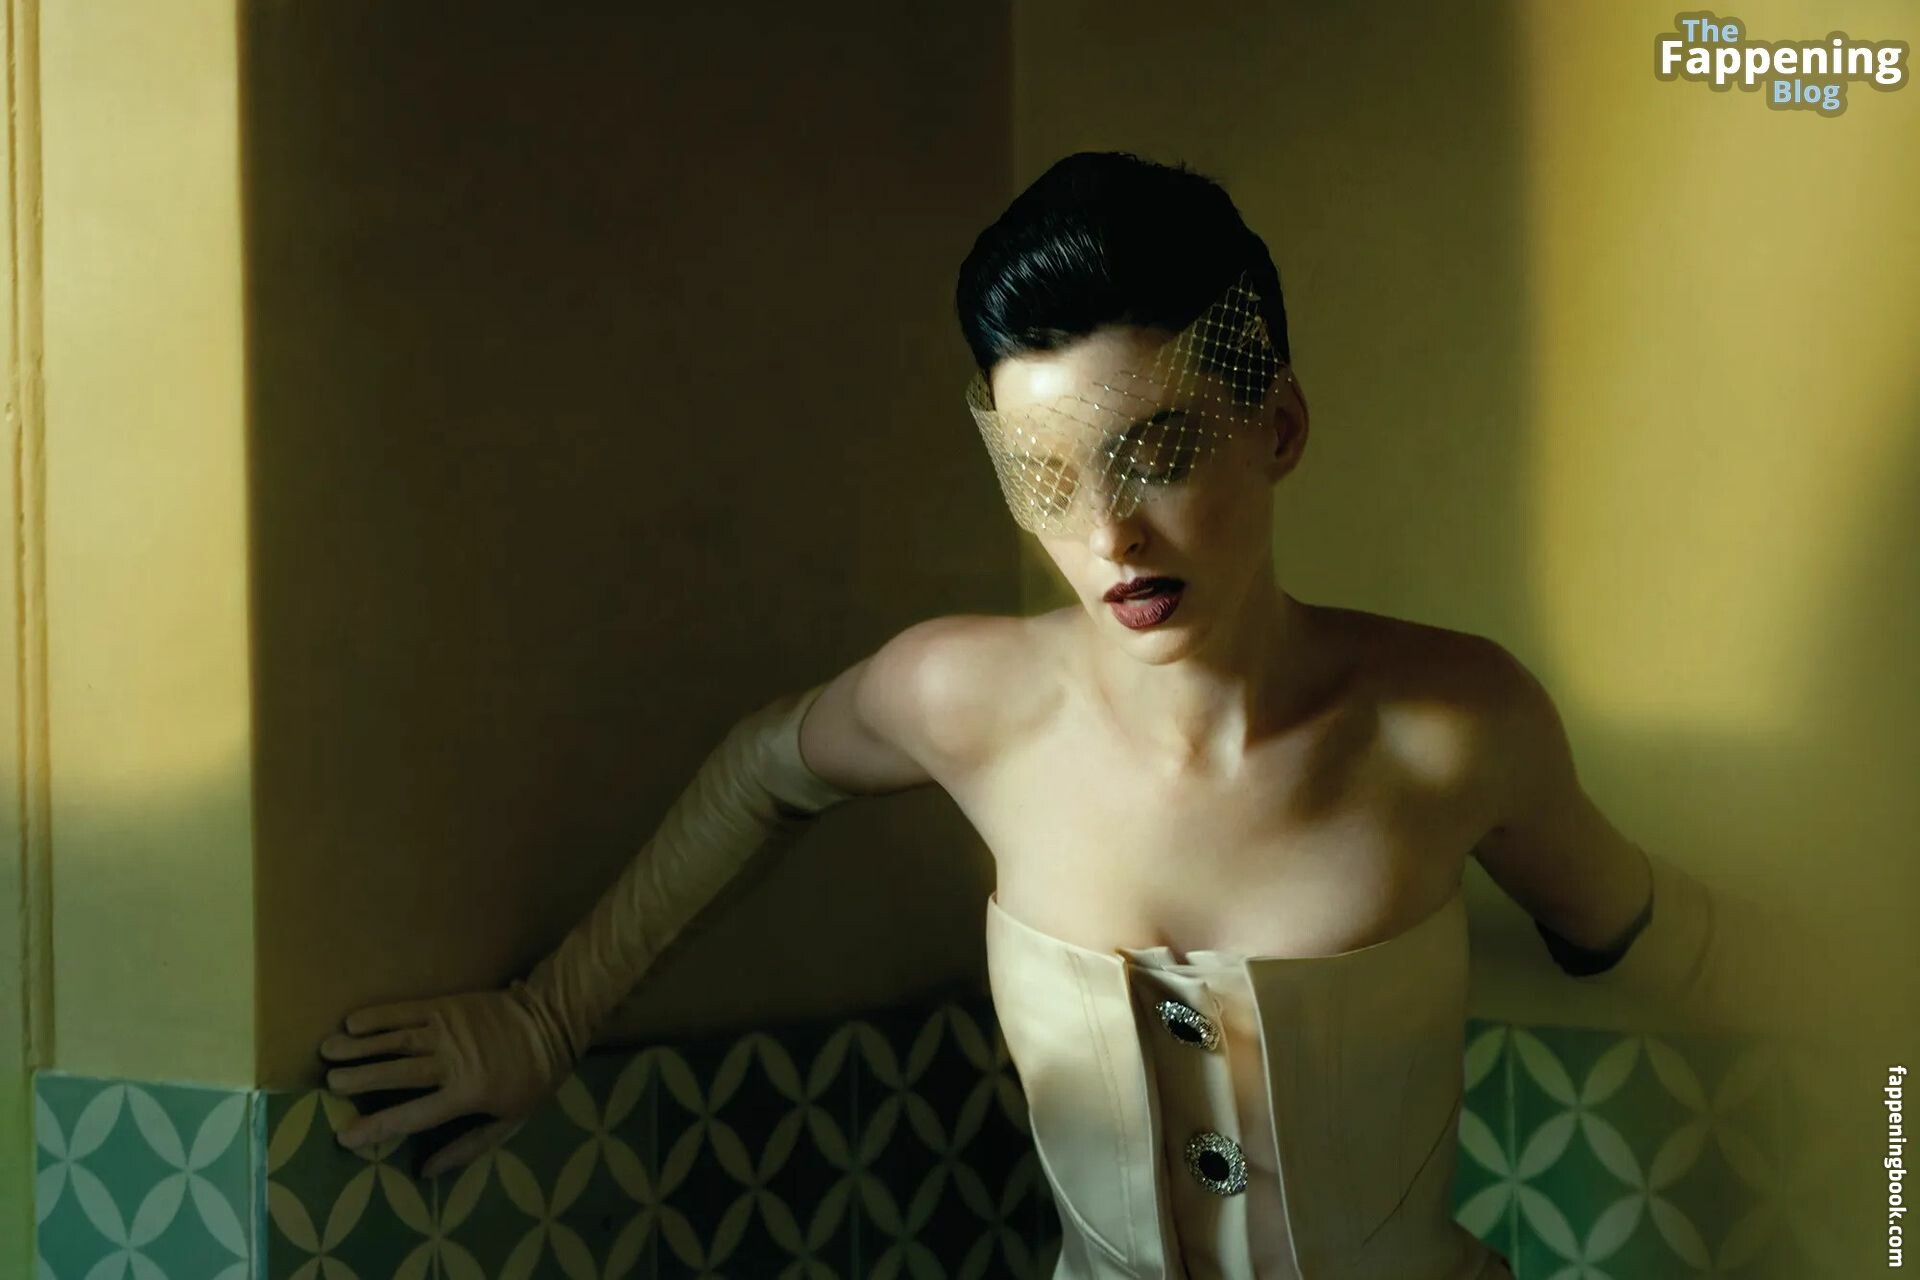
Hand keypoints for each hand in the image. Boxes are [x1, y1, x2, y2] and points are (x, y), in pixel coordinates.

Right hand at [318, 982, 572, 1178]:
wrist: (553, 1019)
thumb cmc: (533, 1077)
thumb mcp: (511, 1120)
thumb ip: (469, 1146)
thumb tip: (426, 1171)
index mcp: (467, 1094)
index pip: (413, 1116)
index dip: (377, 1127)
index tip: (344, 1136)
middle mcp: (451, 1061)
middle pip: (397, 1073)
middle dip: (360, 1078)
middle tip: (329, 1083)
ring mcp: (448, 1030)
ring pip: (396, 1040)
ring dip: (360, 1045)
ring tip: (328, 1051)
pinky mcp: (448, 1005)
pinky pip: (407, 1011)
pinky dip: (379, 1016)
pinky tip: (354, 1022)